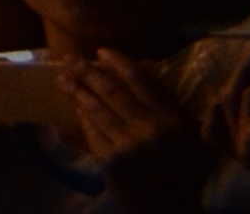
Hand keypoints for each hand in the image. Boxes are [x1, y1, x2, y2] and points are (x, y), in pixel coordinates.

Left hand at [59, 52, 205, 212]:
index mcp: (173, 122)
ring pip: (97, 109)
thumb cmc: (183, 173)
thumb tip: (137, 76)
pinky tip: (75, 107)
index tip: (101, 51)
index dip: (119, 63)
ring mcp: (129, 146)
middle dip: (89, 72)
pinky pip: (92, 133)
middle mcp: (151, 130)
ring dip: (77, 91)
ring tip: (64, 78)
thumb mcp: (186, 138)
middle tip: (71, 59)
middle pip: (113, 92)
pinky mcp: (111, 161)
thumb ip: (166, 110)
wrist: (173, 210)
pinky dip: (82, 118)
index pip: (143, 82)